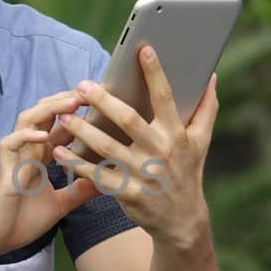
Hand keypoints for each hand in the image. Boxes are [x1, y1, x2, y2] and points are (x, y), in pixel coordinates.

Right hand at [0, 90, 101, 262]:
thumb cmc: (18, 222)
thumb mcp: (59, 206)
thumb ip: (78, 192)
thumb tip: (106, 183)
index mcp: (39, 158)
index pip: (58, 126)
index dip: (76, 113)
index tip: (100, 102)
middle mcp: (27, 152)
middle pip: (44, 114)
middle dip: (65, 101)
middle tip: (90, 92)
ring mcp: (14, 158)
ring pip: (27, 121)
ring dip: (49, 110)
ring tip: (71, 103)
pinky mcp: (3, 169)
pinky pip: (10, 144)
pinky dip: (25, 136)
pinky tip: (43, 135)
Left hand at [50, 46, 217, 251]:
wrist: (182, 221)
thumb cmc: (188, 173)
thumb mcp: (201, 142)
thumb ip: (206, 108)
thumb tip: (210, 76)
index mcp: (177, 134)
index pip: (165, 98)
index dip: (155, 73)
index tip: (143, 49)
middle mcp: (160, 152)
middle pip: (128, 120)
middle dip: (104, 100)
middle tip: (83, 85)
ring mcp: (143, 174)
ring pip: (107, 146)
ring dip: (83, 130)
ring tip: (64, 115)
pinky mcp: (127, 193)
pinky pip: (96, 175)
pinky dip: (76, 163)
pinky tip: (60, 151)